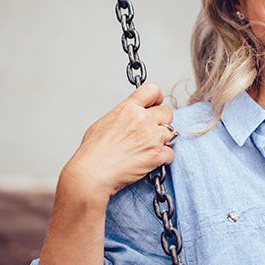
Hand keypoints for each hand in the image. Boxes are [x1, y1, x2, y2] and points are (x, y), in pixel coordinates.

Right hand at [61, 83, 175, 201]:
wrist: (92, 173)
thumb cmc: (93, 152)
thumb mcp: (104, 123)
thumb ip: (122, 116)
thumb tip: (129, 117)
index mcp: (128, 108)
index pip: (152, 90)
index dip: (156, 98)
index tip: (155, 105)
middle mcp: (143, 120)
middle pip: (167, 113)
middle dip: (162, 122)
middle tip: (151, 132)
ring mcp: (151, 137)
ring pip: (171, 132)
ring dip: (163, 140)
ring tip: (149, 148)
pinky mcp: (157, 155)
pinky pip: (170, 153)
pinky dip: (163, 158)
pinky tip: (151, 161)